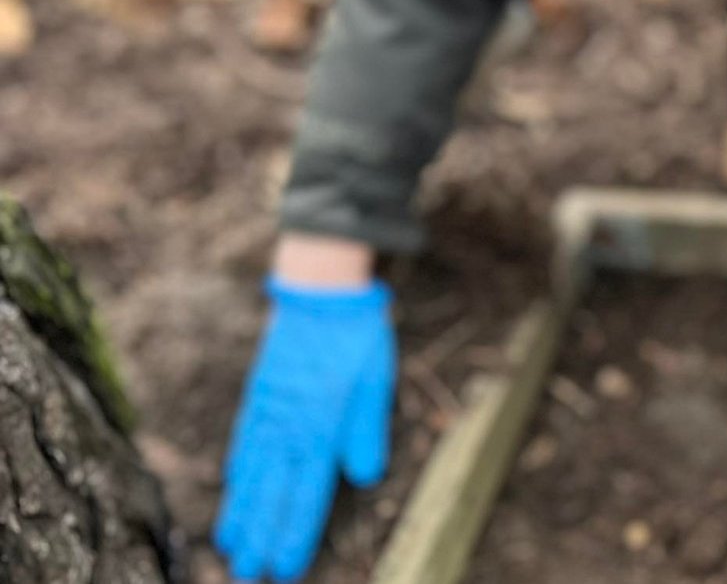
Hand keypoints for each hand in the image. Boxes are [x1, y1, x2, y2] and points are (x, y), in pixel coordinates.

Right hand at [215, 277, 395, 581]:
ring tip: (232, 544)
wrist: (321, 288)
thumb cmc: (356, 333)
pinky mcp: (261, 390)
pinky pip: (246, 436)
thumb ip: (367, 430)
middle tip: (247, 573)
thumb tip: (364, 476)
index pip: (307, 491)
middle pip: (272, 490)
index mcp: (321, 425)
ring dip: (243, 509)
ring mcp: (270, 408)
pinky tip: (235, 484)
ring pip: (252, 470)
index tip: (284, 566)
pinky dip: (239, 465)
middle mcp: (289, 423)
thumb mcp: (377, 381)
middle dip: (261, 534)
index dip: (295, 532)